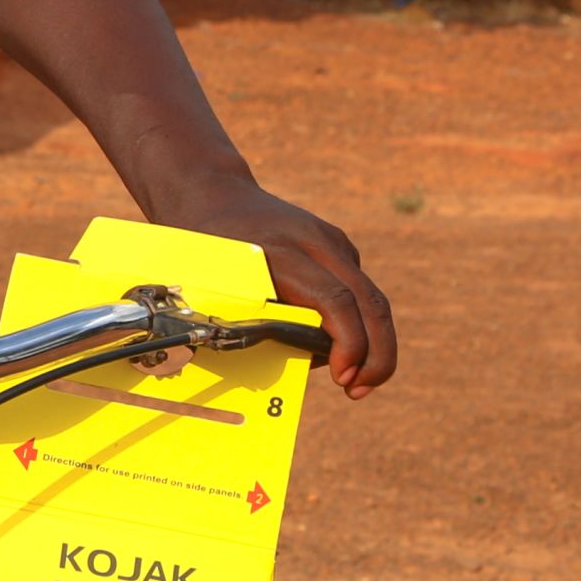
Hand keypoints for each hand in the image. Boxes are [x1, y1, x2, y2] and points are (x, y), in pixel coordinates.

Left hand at [146, 176, 397, 397]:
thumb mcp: (211, 285)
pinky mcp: (336, 245)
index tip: (342, 377)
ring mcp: (330, 240)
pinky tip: (336, 348)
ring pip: (371, 297)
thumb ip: (245, 323)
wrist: (209, 191)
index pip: (335, 300)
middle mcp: (315, 243)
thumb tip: (282, 371)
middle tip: (362, 389)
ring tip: (356, 379)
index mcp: (281, 253)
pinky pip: (357, 289)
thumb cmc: (203, 246)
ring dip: (374, 343)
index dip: (348, 343)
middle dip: (377, 353)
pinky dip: (358, 323)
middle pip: (369, 302)